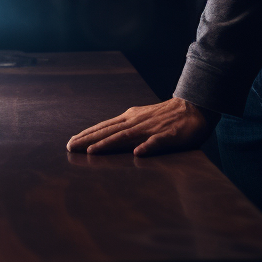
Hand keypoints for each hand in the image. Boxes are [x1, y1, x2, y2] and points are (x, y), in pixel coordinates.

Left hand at [65, 97, 216, 156]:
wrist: (193, 107)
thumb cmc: (165, 116)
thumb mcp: (141, 119)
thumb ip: (125, 128)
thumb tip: (106, 136)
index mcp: (129, 118)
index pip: (103, 127)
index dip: (86, 134)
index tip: (70, 142)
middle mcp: (136, 122)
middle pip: (108, 131)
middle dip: (88, 139)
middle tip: (69, 147)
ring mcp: (151, 128)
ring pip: (126, 136)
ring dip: (108, 144)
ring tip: (92, 151)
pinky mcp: (168, 135)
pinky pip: (156, 142)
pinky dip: (147, 146)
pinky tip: (138, 153)